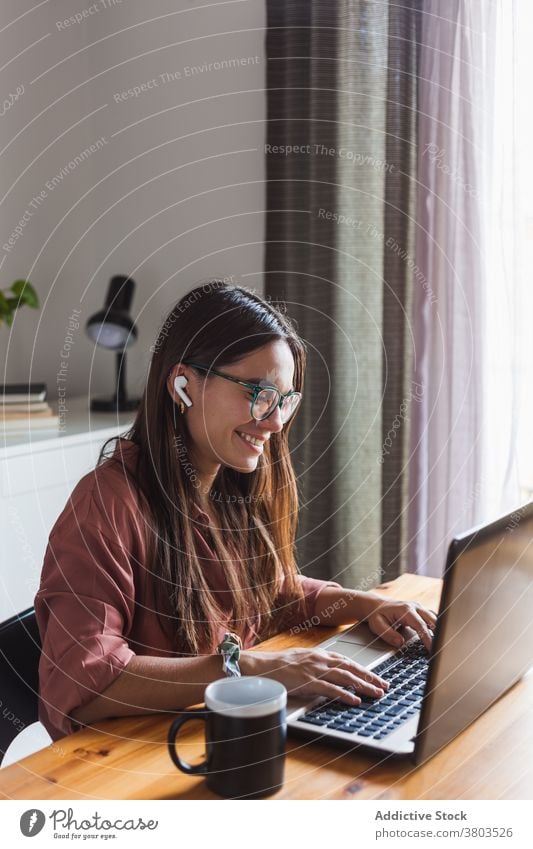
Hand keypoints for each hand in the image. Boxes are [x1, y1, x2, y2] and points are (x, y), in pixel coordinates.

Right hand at [240, 647, 390, 705]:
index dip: (364, 669)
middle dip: (370, 677)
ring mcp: (314, 671)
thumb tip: (330, 672)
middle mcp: (320, 660)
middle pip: (351, 668)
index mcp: (319, 654)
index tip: (376, 677)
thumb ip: (317, 664)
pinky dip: (344, 694)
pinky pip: (330, 689)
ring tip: (376, 693)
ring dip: (363, 685)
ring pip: (345, 677)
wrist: (262, 666)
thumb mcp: (302, 659)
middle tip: (384, 686)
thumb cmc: (279, 665)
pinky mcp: (307, 682)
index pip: (347, 661)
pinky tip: (354, 700)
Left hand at [364, 599, 436, 650]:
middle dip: (439, 635)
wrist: (376, 605)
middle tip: (442, 650)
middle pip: (433, 621)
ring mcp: (419, 608)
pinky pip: (433, 619)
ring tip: (442, 646)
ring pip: (435, 619)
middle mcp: (415, 607)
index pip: (421, 626)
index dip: (428, 638)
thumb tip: (400, 643)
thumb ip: (388, 634)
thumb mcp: (377, 625)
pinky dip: (437, 627)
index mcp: (405, 610)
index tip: (432, 650)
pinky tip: (439, 637)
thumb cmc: (377, 615)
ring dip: (440, 631)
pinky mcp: (421, 611)